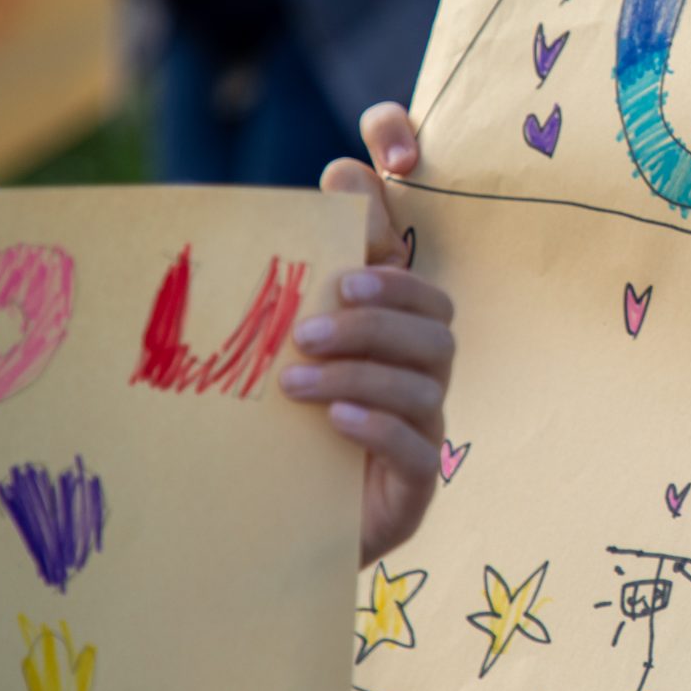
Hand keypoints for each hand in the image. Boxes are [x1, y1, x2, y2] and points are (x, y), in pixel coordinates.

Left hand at [296, 103, 450, 564]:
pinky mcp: (414, 487)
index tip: (393, 151)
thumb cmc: (263, 431)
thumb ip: (289, 273)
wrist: (256, 539)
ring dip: (362, 369)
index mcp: (376, 318)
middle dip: (380, 308)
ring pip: (427, 377)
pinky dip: (377, 425)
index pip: (405, 226)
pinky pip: (420, 446)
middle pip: (434, 314)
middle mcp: (412, 364)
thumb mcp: (258, 348)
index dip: (412, 169)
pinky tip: (333, 423)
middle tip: (312, 321)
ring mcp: (422, 424)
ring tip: (293, 381)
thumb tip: (330, 177)